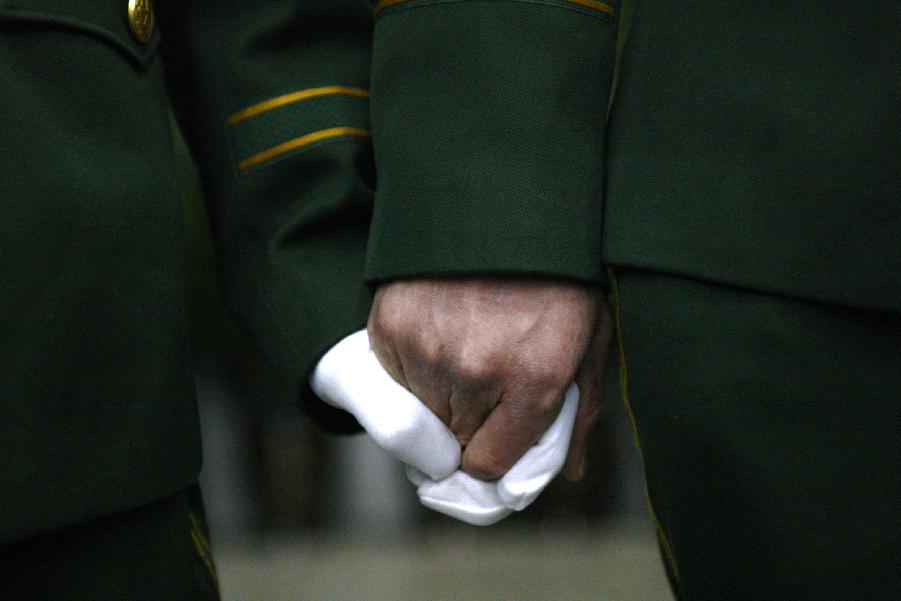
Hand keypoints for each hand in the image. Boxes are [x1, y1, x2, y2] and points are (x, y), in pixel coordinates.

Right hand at [368, 278, 612, 480]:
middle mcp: (476, 372)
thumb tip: (570, 472)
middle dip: (471, 422)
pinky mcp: (390, 325)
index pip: (488, 464)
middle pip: (453, 439)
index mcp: (534, 379)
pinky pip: (393, 375)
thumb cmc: (558, 270)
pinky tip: (439, 327)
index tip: (497, 436)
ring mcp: (427, 348)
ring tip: (465, 343)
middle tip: (487, 378)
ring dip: (439, 392)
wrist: (505, 195)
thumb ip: (581, 409)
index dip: (493, 455)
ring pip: (421, 410)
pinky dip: (412, 363)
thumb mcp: (590, 335)